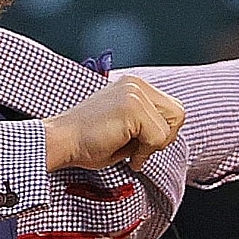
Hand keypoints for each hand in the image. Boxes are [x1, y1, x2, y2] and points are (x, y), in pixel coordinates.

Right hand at [42, 76, 184, 171]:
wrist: (60, 141)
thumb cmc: (86, 141)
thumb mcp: (124, 126)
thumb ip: (146, 124)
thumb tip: (168, 134)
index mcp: (134, 85)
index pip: (172, 110)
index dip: (161, 133)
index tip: (139, 145)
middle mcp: (136, 84)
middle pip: (178, 114)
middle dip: (163, 138)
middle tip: (138, 150)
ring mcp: (134, 93)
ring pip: (170, 127)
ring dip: (152, 146)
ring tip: (129, 150)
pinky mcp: (131, 107)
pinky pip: (157, 137)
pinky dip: (144, 152)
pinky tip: (125, 154)